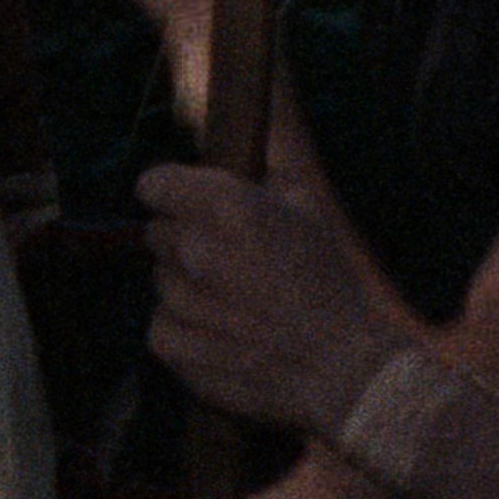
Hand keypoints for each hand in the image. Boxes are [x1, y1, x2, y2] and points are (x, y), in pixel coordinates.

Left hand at [138, 162, 405, 439]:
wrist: (344, 368)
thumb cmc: (333, 286)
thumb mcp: (309, 207)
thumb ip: (269, 165)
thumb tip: (242, 130)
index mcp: (228, 206)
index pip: (154, 184)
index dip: (169, 193)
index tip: (183, 203)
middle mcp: (195, 249)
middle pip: (157, 233)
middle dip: (185, 240)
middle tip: (229, 261)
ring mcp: (180, 300)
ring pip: (161, 280)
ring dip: (187, 286)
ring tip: (235, 302)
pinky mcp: (173, 346)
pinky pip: (160, 325)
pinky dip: (183, 328)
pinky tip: (223, 334)